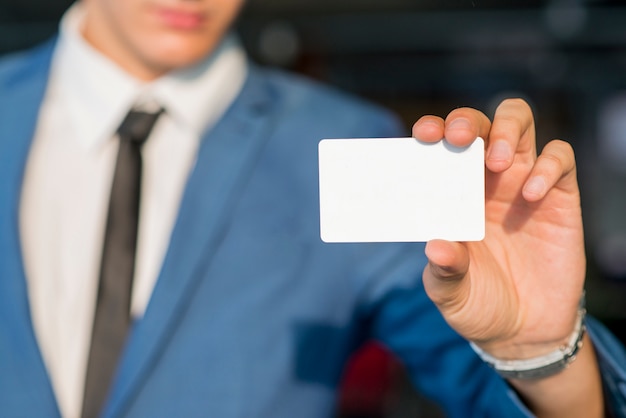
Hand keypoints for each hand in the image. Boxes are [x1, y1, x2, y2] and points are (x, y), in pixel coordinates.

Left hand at [412, 98, 584, 358]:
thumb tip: (436, 245)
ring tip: (497, 162)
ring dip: (507, 129)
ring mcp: (523, 184)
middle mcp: (486, 181)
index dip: (433, 130)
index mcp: (452, 194)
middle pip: (480, 124)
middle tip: (458, 138)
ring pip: (520, 125)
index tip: (423, 134)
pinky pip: (560, 158)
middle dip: (467, 121)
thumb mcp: (451, 293)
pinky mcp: (559, 198)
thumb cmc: (477, 302)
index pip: (441, 146)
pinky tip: (532, 196)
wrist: (522, 331)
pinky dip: (548, 167)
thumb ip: (444, 270)